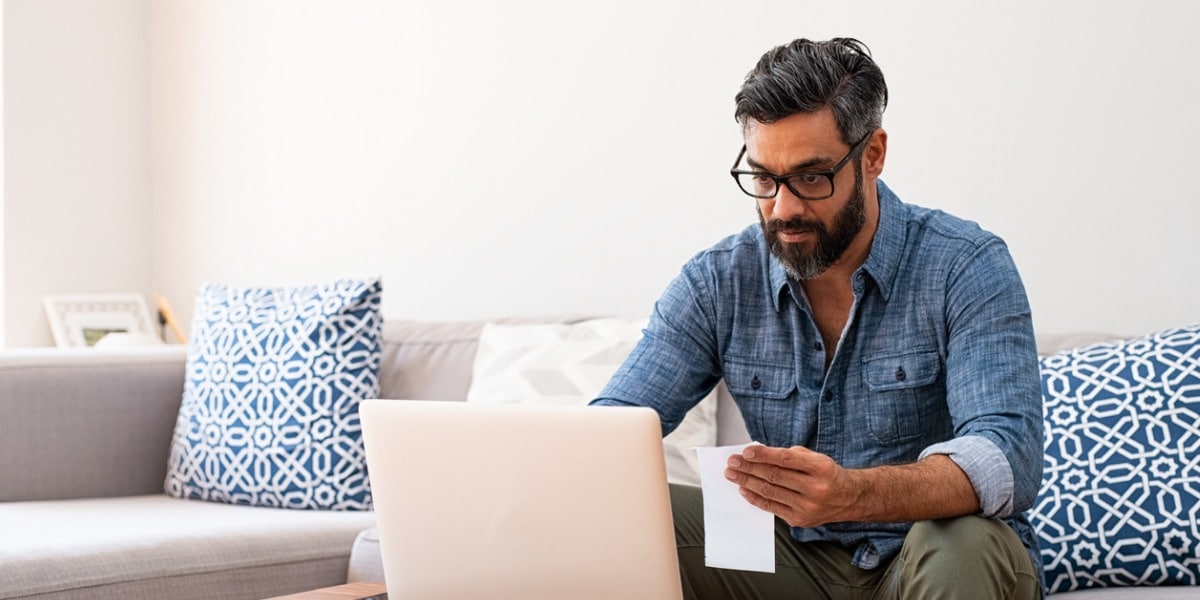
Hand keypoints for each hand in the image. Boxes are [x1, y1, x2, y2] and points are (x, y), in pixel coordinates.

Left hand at [724, 445, 858, 526]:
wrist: (848, 498)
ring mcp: (807, 507)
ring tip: (732, 474)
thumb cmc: (825, 473)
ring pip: (770, 492)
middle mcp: (815, 488)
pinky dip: (754, 498)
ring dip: (746, 482)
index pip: (786, 459)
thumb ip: (788, 456)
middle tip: (732, 462)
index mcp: (820, 468)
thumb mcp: (814, 458)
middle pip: (774, 476)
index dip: (763, 455)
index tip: (745, 452)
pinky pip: (771, 507)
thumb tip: (756, 455)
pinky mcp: (800, 520)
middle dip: (749, 468)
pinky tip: (743, 488)